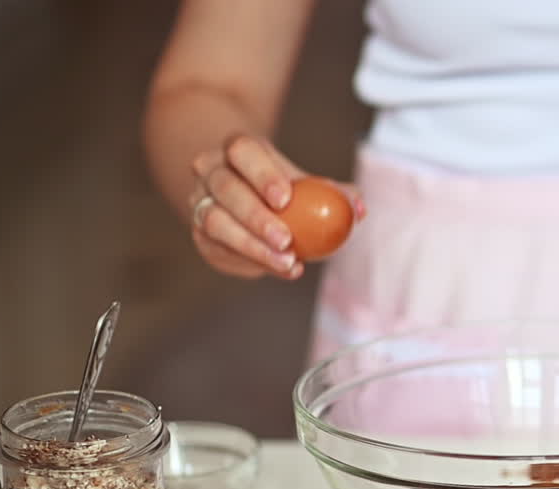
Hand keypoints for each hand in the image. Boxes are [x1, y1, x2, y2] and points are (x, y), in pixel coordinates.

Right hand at [188, 133, 363, 278]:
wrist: (245, 198)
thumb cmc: (282, 188)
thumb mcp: (306, 183)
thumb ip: (334, 194)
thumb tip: (359, 209)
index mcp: (238, 149)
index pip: (242, 151)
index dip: (262, 174)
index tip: (285, 199)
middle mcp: (211, 171)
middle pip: (226, 188)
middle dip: (256, 217)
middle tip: (286, 241)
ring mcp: (200, 201)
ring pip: (215, 222)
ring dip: (251, 245)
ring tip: (288, 262)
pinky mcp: (199, 233)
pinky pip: (218, 248)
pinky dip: (250, 261)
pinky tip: (280, 269)